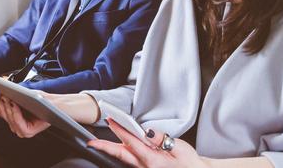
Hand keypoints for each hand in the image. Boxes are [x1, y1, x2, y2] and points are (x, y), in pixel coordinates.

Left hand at [0, 93, 50, 137]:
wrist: (51, 107)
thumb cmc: (48, 106)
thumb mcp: (42, 102)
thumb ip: (33, 100)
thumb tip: (21, 94)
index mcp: (28, 131)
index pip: (18, 122)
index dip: (14, 111)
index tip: (12, 101)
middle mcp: (20, 131)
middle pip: (9, 117)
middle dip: (5, 105)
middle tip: (3, 95)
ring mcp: (14, 126)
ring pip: (3, 114)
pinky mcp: (10, 120)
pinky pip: (2, 112)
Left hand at [88, 119, 206, 167]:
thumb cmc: (190, 163)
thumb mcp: (179, 147)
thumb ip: (161, 139)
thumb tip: (147, 131)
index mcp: (153, 160)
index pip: (132, 142)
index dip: (120, 130)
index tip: (111, 120)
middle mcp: (146, 167)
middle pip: (122, 154)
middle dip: (105, 147)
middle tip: (91, 142)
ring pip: (125, 158)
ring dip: (114, 148)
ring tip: (102, 141)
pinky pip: (132, 161)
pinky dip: (124, 152)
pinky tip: (121, 145)